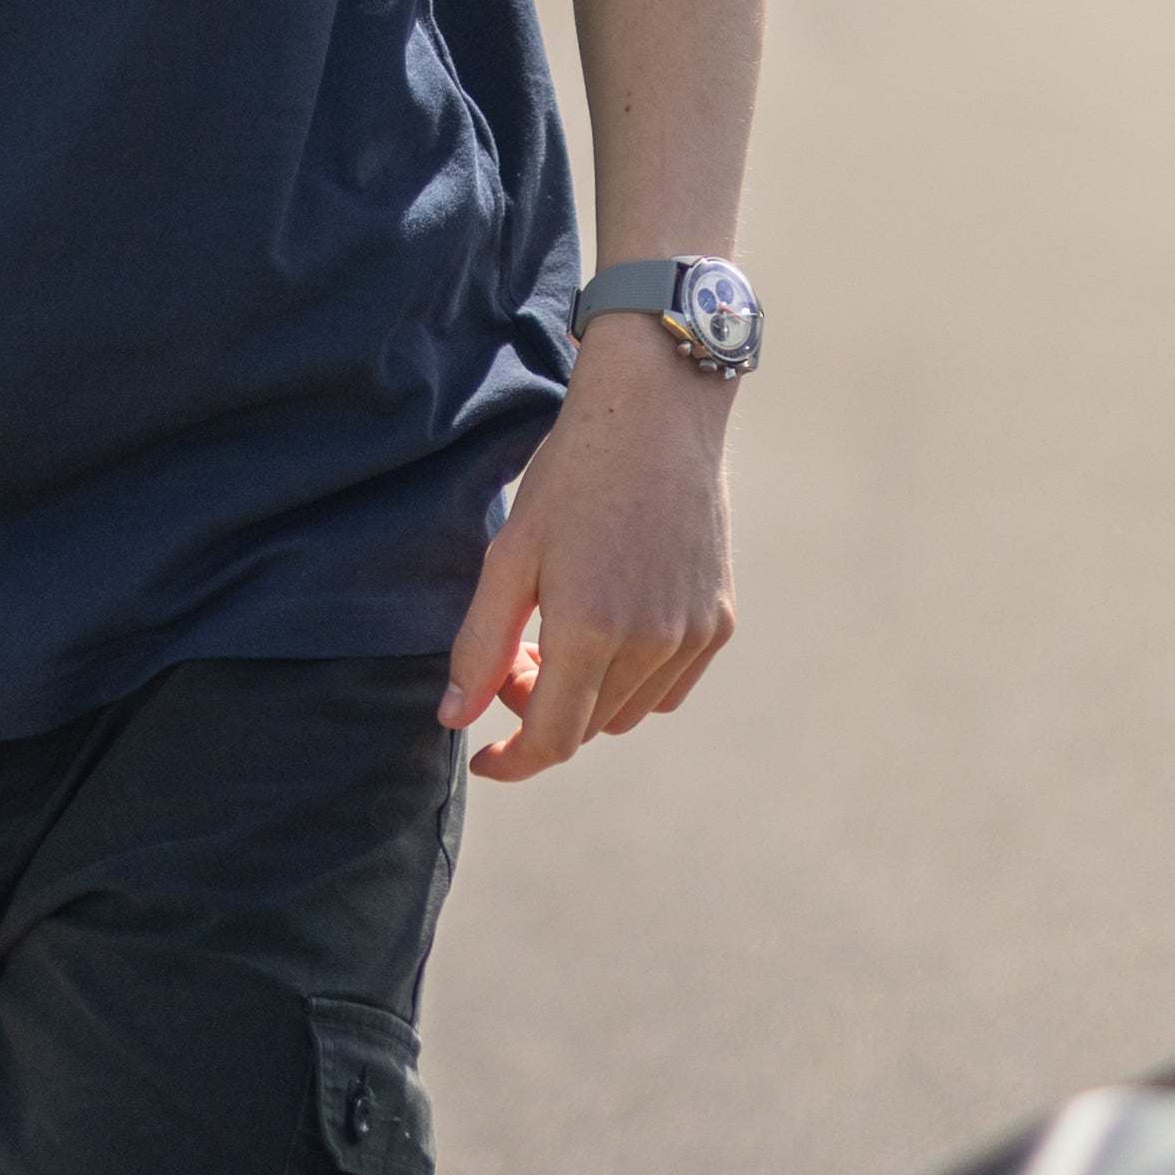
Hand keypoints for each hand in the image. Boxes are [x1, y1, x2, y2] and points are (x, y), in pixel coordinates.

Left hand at [444, 327, 735, 781]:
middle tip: (518, 654)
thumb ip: (480, 645)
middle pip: (588, 729)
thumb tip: (454, 717)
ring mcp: (693, 634)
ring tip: (562, 633)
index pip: (553, 741)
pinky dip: (635, 681)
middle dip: (541, 711)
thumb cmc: (573, 475)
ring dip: (589, 698)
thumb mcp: (509, 554)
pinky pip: (670, 687)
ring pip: (629, 713)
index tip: (483, 754)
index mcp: (590, 629)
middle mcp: (651, 643)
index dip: (513, 761)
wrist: (657, 413)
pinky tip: (614, 627)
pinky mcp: (720, 620)